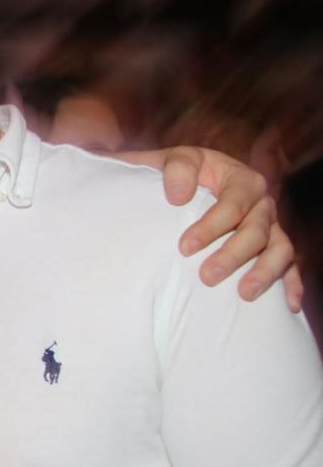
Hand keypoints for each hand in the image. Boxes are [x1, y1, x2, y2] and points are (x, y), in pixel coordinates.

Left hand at [156, 146, 301, 311]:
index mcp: (243, 180)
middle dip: (233, 255)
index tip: (184, 247)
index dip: (210, 227)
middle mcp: (262, 204)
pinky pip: (289, 266)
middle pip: (257, 231)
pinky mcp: (272, 247)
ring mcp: (271, 227)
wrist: (188, 183)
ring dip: (265, 273)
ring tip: (244, 295)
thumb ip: (177, 169)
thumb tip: (179, 196)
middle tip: (207, 277)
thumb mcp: (175, 159)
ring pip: (280, 250)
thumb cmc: (181, 174)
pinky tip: (290, 306)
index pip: (233, 205)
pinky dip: (292, 285)